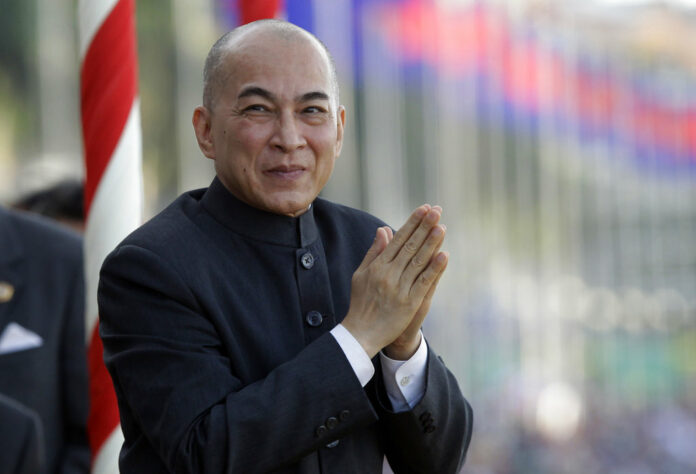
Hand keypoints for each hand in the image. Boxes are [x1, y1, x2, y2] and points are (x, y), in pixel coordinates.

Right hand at [341, 205, 447, 357]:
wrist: (361, 333)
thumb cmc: (361, 302)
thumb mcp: (361, 274)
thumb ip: (374, 252)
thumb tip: (383, 230)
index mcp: (378, 266)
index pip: (398, 239)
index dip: (412, 223)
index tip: (423, 209)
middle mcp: (389, 274)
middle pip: (410, 246)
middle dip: (424, 227)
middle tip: (437, 210)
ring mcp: (400, 288)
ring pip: (419, 262)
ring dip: (431, 243)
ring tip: (442, 227)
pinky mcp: (410, 303)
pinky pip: (424, 282)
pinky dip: (434, 269)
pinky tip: (444, 255)